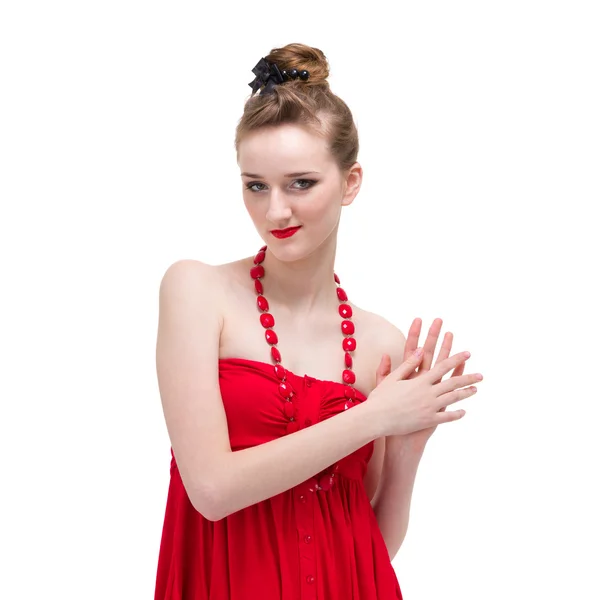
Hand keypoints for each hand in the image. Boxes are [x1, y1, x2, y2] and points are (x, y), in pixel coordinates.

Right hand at [376, 318, 468, 449]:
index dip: (456, 359)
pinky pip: (446, 418)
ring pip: (452, 399)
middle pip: (452, 383)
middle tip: (481, 375)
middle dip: (468, 378)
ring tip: (475, 390)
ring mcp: (429, 408)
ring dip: (465, 394)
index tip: (467, 353)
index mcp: (419, 380)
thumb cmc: (381, 398)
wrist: (376, 419)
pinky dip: (456, 414)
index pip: (442, 366)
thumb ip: (408, 363)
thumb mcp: (393, 378)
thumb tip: (420, 349)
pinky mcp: (427, 421)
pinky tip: (463, 412)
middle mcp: (427, 393)